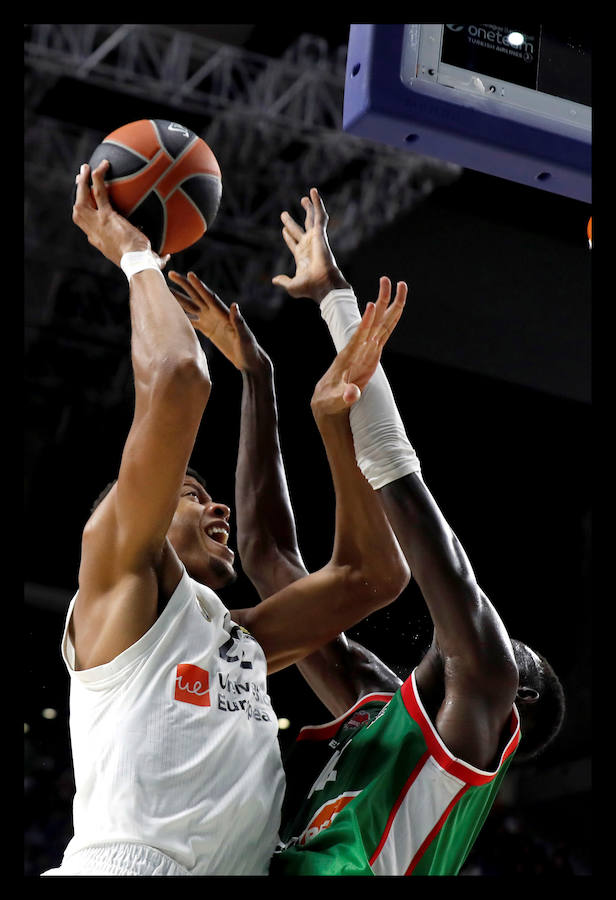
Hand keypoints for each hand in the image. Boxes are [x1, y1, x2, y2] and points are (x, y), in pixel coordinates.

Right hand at [72, 161, 169, 269]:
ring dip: (82, 183)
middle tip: (80, 180)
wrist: (137, 263)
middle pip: (79, 211)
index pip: (89, 227)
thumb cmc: (144, 265)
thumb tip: (167, 257)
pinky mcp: (106, 215)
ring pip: (82, 199)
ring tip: (85, 169)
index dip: (87, 216)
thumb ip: (156, 256)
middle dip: (78, 194)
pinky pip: (99, 191)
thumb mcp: (147, 260)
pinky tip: (103, 165)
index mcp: (99, 242)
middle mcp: (94, 232)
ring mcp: (98, 223)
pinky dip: (98, 177)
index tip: (89, 206)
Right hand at [168, 271, 269, 373]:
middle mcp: (215, 314)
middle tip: (171, 274)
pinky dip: (183, 316)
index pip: (209, 297)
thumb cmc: (249, 348)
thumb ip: (238, 321)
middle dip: (184, 285)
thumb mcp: (244, 335)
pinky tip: (173, 313)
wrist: (249, 361)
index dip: (199, 286)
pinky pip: (193, 320)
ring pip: (192, 306)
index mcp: (223, 314)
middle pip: (196, 296)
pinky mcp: (209, 330)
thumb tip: (234, 305)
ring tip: (166, 290)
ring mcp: (211, 321)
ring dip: (179, 298)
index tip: (189, 274)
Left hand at [272, 187, 349, 303]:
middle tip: (284, 214)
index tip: (284, 230)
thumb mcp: (292, 286)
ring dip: (309, 209)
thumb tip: (274, 280)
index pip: (294, 243)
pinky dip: (317, 203)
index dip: (288, 236)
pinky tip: (313, 192)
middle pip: (300, 230)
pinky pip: (319, 215)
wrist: (323, 283)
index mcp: (302, 257)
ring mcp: (315, 238)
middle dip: (291, 222)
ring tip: (305, 197)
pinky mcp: (320, 233)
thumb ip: (283, 281)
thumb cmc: (310, 287)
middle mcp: (309, 246)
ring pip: (311, 220)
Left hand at [311, 277, 406, 417]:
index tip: (371, 305)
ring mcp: (366, 350)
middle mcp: (358, 348)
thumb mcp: (337, 400)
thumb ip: (345, 396)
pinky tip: (397, 307)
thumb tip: (352, 395)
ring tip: (400, 285)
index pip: (359, 335)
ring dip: (390, 306)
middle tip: (389, 280)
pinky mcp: (372, 355)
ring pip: (382, 324)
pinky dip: (391, 321)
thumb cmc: (330, 399)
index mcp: (349, 356)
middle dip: (382, 301)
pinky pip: (384, 335)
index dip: (366, 322)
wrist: (328, 399)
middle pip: (374, 321)